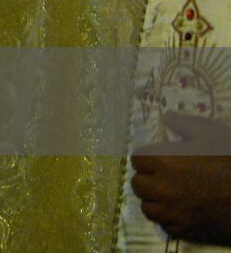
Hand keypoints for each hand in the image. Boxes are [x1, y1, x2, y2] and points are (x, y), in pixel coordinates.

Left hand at [131, 113, 230, 243]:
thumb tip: (167, 116)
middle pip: (138, 184)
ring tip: (171, 195)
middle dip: (147, 179)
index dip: (148, 158)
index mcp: (163, 162)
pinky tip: (183, 211)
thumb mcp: (211, 134)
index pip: (137, 159)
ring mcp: (173, 212)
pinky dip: (170, 219)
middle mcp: (162, 188)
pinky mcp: (185, 230)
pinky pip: (165, 226)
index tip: (159, 159)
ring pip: (148, 207)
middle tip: (163, 177)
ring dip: (155, 200)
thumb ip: (184, 124)